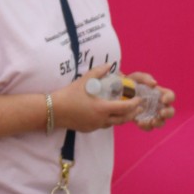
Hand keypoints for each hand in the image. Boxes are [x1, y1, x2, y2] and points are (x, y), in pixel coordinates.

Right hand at [52, 67, 175, 132]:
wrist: (53, 110)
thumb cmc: (69, 95)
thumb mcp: (84, 81)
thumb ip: (98, 72)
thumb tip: (109, 65)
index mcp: (102, 108)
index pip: (125, 108)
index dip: (135, 104)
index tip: (139, 99)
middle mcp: (101, 120)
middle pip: (123, 119)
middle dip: (132, 113)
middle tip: (139, 108)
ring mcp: (94, 126)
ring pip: (113, 124)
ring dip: (121, 118)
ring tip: (125, 111)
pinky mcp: (88, 129)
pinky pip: (103, 125)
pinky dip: (109, 120)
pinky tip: (107, 114)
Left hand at [124, 71, 175, 131]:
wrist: (119, 94)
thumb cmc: (131, 83)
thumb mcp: (136, 78)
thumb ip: (145, 78)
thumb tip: (154, 84)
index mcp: (160, 94)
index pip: (170, 96)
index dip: (169, 98)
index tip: (163, 99)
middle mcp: (159, 105)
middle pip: (170, 112)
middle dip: (168, 113)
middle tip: (161, 113)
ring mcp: (152, 114)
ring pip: (161, 122)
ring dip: (158, 123)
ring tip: (152, 121)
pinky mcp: (144, 121)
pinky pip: (149, 127)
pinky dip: (146, 127)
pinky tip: (139, 123)